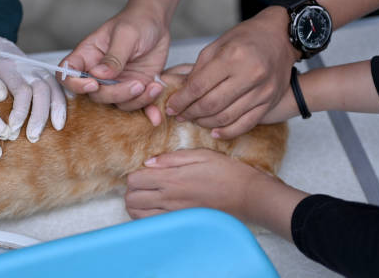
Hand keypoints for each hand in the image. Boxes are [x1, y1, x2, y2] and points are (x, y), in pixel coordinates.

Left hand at [0, 33, 65, 142]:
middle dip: (40, 115)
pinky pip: (58, 85)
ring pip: (54, 87)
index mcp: (7, 66)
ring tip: (57, 128)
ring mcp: (37, 69)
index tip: (12, 127)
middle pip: (42, 89)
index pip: (22, 90)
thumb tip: (1, 98)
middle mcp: (26, 66)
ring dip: (57, 108)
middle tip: (33, 136)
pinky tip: (63, 114)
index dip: (20, 111)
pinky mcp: (43, 73)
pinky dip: (63, 99)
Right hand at [59, 6, 169, 124]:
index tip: (93, 84)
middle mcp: (98, 73)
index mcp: (88, 55)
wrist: (156, 24)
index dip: (74, 84)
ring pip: (117, 103)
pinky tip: (157, 103)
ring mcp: (116, 83)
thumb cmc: (136, 22)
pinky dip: (147, 107)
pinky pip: (136, 105)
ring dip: (135, 100)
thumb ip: (113, 56)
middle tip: (137, 83)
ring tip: (152, 85)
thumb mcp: (126, 34)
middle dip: (116, 93)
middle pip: (96, 94)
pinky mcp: (133, 89)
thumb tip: (99, 75)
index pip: (67, 73)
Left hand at [125, 148, 306, 240]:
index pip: (134, 179)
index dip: (135, 174)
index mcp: (172, 178)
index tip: (145, 171)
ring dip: (136, 204)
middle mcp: (169, 198)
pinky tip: (156, 208)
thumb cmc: (226, 172)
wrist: (247, 195)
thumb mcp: (200, 154)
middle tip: (143, 183)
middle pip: (131, 198)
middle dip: (132, 189)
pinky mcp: (181, 223)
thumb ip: (171, 158)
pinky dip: (146, 216)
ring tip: (147, 195)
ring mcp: (174, 214)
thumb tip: (149, 161)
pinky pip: (152, 225)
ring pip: (138, 214)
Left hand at [166, 6, 298, 138]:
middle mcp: (249, 74)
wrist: (280, 36)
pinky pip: (246, 124)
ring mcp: (262, 91)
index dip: (181, 100)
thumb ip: (198, 69)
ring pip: (226, 117)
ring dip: (205, 122)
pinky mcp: (269, 102)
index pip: (199, 86)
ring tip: (194, 120)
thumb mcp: (218, 45)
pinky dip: (228, 131)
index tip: (170, 106)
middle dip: (190, 113)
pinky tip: (214, 132)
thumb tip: (178, 91)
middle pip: (211, 104)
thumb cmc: (246, 37)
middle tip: (179, 115)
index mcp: (232, 57)